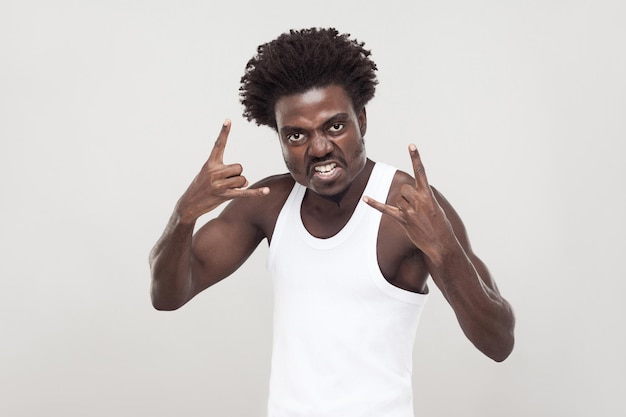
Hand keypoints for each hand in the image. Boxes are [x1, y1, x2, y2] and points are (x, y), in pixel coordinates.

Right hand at [176, 119, 269, 222]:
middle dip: (236, 175)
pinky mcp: (225, 196)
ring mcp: (219, 185)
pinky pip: (245, 193)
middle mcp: (214, 172)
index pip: (219, 145)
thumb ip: (228, 173)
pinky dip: (257, 192)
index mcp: (210, 163)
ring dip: (239, 185)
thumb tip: (245, 181)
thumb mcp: (208, 174)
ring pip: (242, 179)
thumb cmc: (201, 187)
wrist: (189, 204)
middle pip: (239, 167)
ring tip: (226, 189)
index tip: (228, 120)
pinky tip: (267, 191)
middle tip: (224, 181)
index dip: (224, 132)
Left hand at [363, 144, 455, 261]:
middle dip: (407, 195)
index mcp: (428, 195)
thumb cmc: (440, 226)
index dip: (416, 158)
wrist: (441, 243)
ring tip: (413, 216)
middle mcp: (418, 201)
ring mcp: (410, 211)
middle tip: (416, 208)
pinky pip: (385, 209)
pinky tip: (365, 198)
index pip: (420, 172)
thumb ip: (422, 197)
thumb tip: (407, 195)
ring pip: (398, 198)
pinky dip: (375, 204)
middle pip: (404, 188)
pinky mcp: (403, 220)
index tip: (411, 145)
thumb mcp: (435, 207)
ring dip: (402, 205)